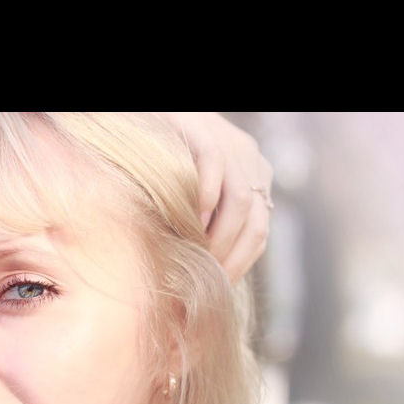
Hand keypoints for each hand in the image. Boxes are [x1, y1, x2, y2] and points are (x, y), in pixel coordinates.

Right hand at [158, 112, 274, 284]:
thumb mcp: (195, 195)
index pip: (258, 233)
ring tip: (196, 257)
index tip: (216, 288)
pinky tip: (192, 221)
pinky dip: (206, 198)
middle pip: (254, 223)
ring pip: (240, 202)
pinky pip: (214, 165)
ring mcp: (230, 144)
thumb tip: (200, 274)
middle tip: (202, 281)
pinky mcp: (202, 130)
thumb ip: (207, 223)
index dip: (239, 264)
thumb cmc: (162, 164)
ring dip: (219, 238)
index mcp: (254, 179)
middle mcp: (250, 161)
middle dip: (229, 257)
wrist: (145, 116)